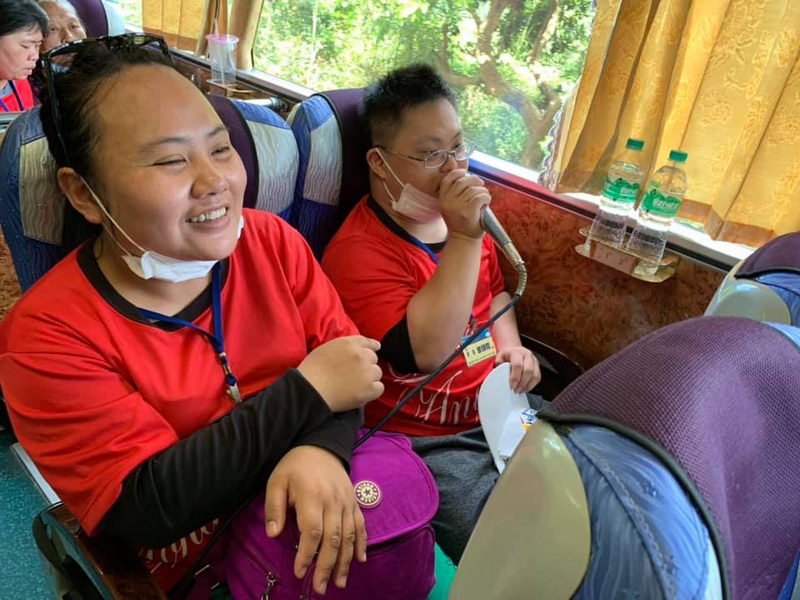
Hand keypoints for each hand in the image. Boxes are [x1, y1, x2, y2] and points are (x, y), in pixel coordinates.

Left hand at [265, 446, 367, 594]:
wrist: (321, 446)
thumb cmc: (295, 466)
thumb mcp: (277, 482)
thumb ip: (274, 508)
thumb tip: (273, 535)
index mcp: (312, 496)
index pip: (312, 531)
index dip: (307, 555)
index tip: (299, 572)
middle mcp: (333, 501)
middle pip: (332, 539)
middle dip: (326, 566)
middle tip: (320, 588)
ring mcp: (347, 503)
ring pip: (348, 537)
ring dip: (344, 562)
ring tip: (338, 583)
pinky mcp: (354, 503)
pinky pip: (360, 526)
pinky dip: (361, 544)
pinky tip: (359, 561)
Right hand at [298, 335, 383, 411]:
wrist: (310, 389)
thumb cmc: (312, 370)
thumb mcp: (326, 348)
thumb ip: (343, 347)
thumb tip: (354, 349)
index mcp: (350, 343)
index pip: (367, 342)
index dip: (372, 346)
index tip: (376, 348)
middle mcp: (361, 355)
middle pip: (373, 358)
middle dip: (366, 364)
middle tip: (354, 374)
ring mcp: (367, 372)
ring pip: (377, 373)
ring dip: (369, 378)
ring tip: (354, 385)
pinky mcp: (369, 389)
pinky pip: (379, 388)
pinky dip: (372, 391)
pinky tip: (361, 393)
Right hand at [438, 168, 490, 238]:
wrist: (463, 240)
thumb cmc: (461, 222)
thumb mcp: (452, 207)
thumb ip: (456, 193)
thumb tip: (469, 176)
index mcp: (442, 199)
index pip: (448, 179)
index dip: (458, 173)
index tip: (466, 174)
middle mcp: (448, 202)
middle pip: (463, 181)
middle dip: (475, 180)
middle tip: (480, 186)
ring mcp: (457, 207)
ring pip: (474, 189)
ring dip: (483, 191)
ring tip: (484, 198)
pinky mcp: (468, 212)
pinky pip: (480, 196)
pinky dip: (486, 197)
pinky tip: (486, 203)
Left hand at [495, 346, 540, 393]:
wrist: (515, 350)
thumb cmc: (507, 355)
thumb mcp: (500, 357)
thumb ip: (499, 366)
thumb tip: (497, 376)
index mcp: (517, 352)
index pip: (518, 365)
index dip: (515, 377)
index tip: (512, 385)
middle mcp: (527, 355)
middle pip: (528, 370)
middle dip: (522, 383)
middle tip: (515, 390)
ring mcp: (534, 361)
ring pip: (535, 375)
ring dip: (527, 385)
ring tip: (519, 391)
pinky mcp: (538, 367)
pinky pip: (537, 378)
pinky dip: (531, 385)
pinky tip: (524, 388)